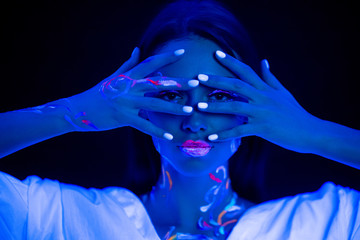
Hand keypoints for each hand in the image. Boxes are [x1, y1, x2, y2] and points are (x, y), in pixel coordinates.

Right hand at [65, 48, 194, 139]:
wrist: (79, 109)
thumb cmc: (98, 93)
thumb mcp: (113, 77)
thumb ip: (128, 65)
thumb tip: (137, 49)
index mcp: (128, 77)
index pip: (150, 63)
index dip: (166, 57)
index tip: (182, 52)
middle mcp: (129, 87)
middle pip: (157, 83)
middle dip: (177, 83)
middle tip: (195, 82)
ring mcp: (126, 102)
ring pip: (154, 104)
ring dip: (173, 107)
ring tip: (189, 110)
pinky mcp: (123, 118)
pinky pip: (144, 125)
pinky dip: (157, 132)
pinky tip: (169, 137)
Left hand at [198, 51, 322, 153]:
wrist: (311, 132)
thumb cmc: (296, 113)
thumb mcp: (283, 92)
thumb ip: (270, 78)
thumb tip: (263, 61)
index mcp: (266, 89)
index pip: (246, 71)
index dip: (231, 61)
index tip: (216, 53)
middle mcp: (262, 97)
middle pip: (236, 85)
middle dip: (216, 80)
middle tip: (198, 77)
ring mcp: (262, 112)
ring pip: (235, 107)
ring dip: (215, 107)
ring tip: (199, 107)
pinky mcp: (263, 128)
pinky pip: (240, 131)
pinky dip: (225, 134)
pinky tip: (211, 137)